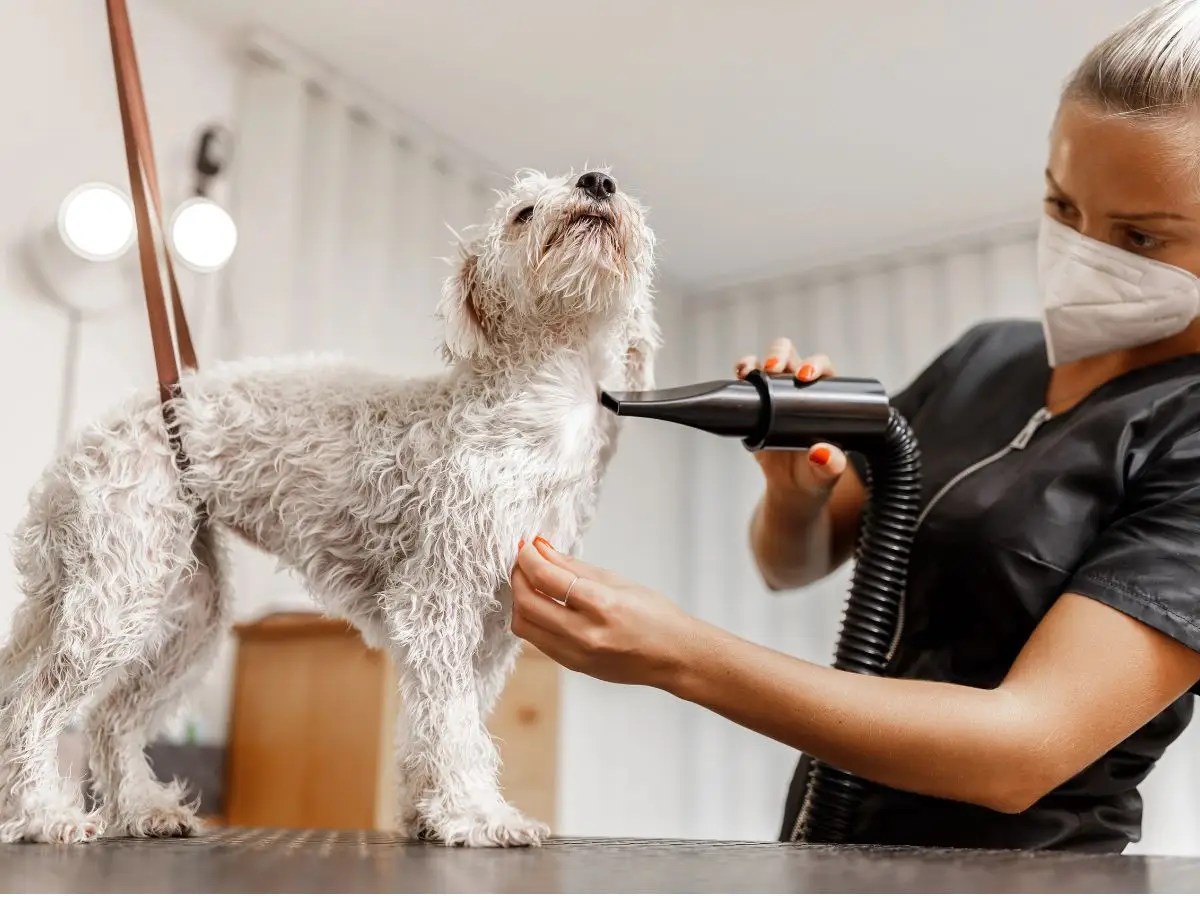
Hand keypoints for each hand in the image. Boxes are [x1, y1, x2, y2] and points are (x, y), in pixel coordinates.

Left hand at [510, 538, 706, 688]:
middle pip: (527, 603)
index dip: (528, 556)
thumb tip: (542, 548)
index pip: (546, 577)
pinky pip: (538, 640)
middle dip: (518, 576)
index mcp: (601, 605)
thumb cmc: (655, 615)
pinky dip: (533, 619)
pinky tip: (543, 604)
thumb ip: (574, 566)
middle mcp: (585, 633)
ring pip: (525, 626)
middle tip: (523, 560)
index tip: (525, 544)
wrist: (674, 656)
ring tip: (530, 582)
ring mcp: (577, 654)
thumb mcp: (617, 581)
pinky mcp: (573, 666)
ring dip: (520, 600)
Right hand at [734, 337, 847, 509]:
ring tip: (748, 371)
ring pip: (765, 362)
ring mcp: (776, 393)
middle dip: (780, 355)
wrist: (792, 487)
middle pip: (791, 355)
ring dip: (756, 360)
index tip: (805, 375)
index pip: (822, 367)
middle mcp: (800, 387)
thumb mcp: (827, 473)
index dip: (814, 364)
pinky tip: (738, 376)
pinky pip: (746, 381)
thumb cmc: (816, 476)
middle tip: (774, 369)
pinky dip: (741, 373)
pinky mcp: (756, 403)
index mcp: (825, 396)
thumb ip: (831, 466)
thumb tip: (822, 453)